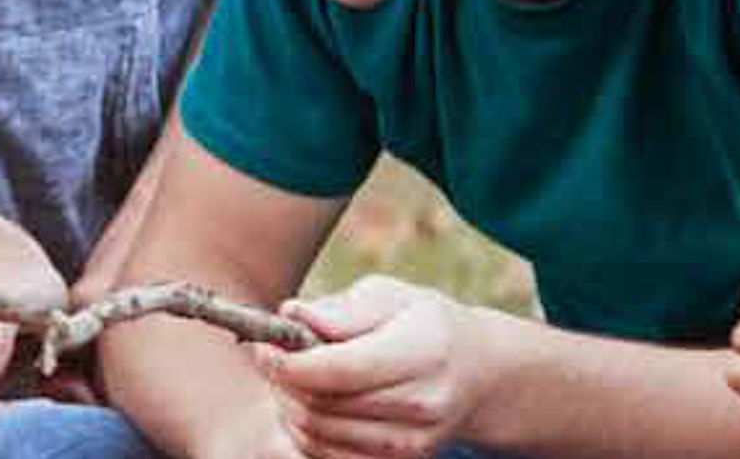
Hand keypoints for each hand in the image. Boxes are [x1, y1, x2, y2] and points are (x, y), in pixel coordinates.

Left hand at [247, 275, 481, 458]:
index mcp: (422, 352)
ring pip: (321, 436)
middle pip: (325, 406)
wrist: (477, 375)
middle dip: (282, 382)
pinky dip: (307, 434)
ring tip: (286, 377)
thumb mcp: (391, 297)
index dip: (291, 363)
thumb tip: (291, 316)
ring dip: (289, 408)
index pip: (341, 370)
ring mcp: (412, 443)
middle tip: (265, 356)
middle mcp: (421, 404)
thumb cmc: (424, 324)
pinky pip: (331, 457)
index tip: (263, 346)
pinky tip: (306, 403)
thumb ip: (341, 310)